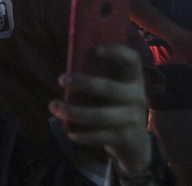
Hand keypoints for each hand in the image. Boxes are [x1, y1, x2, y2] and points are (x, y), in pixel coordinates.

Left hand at [49, 45, 151, 175]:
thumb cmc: (116, 105)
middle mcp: (136, 96)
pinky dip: (82, 135)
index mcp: (134, 79)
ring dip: (74, 111)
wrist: (136, 141)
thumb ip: (101, 77)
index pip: (132, 60)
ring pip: (100, 115)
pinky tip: (69, 131)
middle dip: (84, 83)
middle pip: (108, 88)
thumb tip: (71, 69)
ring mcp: (133, 119)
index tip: (95, 50)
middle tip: (61, 79)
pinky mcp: (125, 138)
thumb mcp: (117, 88)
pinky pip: (100, 136)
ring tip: (54, 106)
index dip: (116, 52)